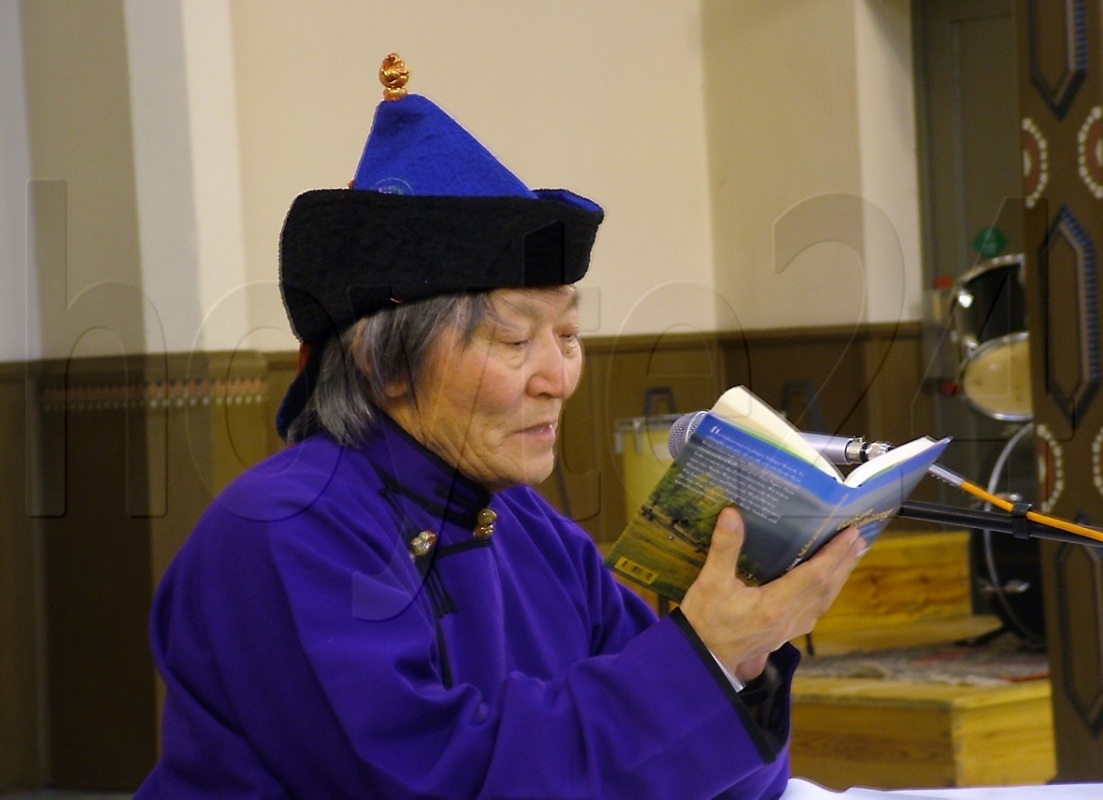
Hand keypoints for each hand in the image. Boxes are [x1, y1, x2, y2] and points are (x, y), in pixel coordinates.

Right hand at [677, 507, 862, 682]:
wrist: (700, 660)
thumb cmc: (704, 621)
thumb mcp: (710, 582)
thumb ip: (724, 548)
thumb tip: (732, 514)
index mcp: (774, 605)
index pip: (814, 576)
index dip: (834, 555)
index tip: (850, 534)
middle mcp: (787, 619)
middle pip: (825, 589)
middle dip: (843, 563)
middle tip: (858, 539)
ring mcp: (787, 629)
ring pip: (822, 602)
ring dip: (838, 579)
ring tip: (848, 558)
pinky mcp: (781, 634)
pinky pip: (814, 612)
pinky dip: (825, 595)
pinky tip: (825, 588)